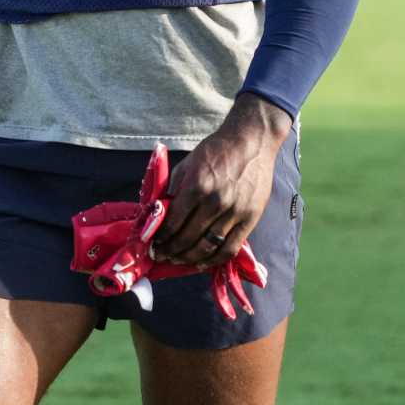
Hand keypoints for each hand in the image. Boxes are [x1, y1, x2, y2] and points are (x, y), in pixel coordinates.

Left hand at [155, 95, 292, 269]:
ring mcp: (234, 212)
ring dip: (189, 258)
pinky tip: (202, 262)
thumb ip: (173, 189)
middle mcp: (215, 202)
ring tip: (177, 260)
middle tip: (161, 256)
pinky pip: (230, 248)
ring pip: (208, 247)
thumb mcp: (187, 164)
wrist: (251, 141)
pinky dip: (214, 260)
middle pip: (188, 238)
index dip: (160, 238)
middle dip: (170, 251)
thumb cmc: (215, 151)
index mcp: (197, 186)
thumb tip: (158, 213)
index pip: (173, 222)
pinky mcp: (250, 218)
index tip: (153, 244)